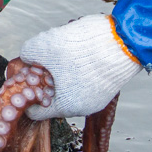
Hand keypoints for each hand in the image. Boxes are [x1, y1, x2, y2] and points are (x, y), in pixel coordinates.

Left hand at [18, 15, 140, 118]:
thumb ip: (28, 53)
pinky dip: (76, 69)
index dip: (26, 93)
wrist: (125, 40)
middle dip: (44, 80)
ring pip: (68, 87)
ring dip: (60, 72)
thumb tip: (27, 57)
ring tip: (62, 51)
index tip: (27, 75)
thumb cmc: (85, 47)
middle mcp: (83, 108)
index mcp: (65, 106)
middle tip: (43, 59)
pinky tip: (78, 52)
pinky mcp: (107, 86)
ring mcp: (97, 98)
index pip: (35, 111)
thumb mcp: (45, 45)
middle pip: (52, 98)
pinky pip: (83, 81)